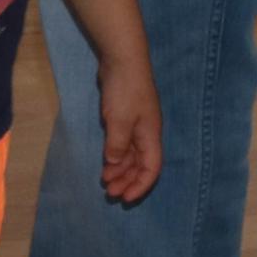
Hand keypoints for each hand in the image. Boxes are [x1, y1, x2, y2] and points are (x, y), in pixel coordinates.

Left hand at [97, 67, 163, 203]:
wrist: (122, 59)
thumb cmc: (125, 89)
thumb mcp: (119, 120)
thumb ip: (117, 144)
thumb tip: (113, 163)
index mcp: (150, 136)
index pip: (151, 168)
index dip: (141, 185)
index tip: (127, 198)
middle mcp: (146, 133)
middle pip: (141, 164)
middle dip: (127, 180)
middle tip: (110, 193)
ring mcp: (135, 125)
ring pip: (130, 155)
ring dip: (119, 169)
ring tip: (104, 181)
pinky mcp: (124, 116)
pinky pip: (122, 143)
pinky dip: (115, 154)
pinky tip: (105, 162)